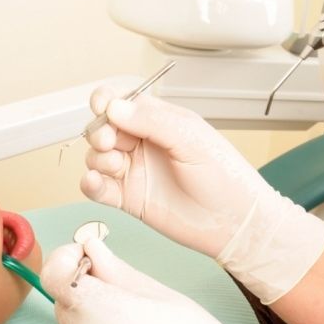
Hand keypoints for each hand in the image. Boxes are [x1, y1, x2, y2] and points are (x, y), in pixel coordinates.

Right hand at [80, 88, 323, 302]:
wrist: (234, 222)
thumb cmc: (225, 176)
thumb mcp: (191, 138)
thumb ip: (152, 121)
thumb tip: (115, 107)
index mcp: (159, 122)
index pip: (123, 103)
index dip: (107, 101)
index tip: (102, 106)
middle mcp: (142, 144)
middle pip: (104, 129)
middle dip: (100, 132)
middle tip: (110, 141)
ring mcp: (134, 172)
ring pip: (97, 157)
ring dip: (97, 158)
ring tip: (115, 166)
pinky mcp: (127, 199)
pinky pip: (97, 188)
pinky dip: (89, 183)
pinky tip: (94, 182)